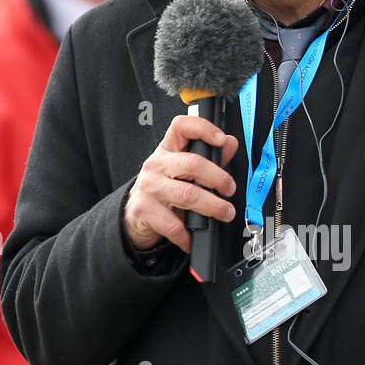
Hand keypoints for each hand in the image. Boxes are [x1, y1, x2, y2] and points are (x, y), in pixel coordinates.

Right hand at [123, 115, 239, 254]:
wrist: (134, 215)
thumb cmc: (163, 190)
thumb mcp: (182, 171)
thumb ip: (209, 158)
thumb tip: (230, 143)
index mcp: (167, 150)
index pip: (182, 127)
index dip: (203, 128)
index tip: (221, 140)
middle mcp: (156, 165)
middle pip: (192, 164)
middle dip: (218, 178)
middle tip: (229, 189)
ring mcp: (149, 187)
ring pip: (188, 195)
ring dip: (213, 206)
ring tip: (225, 213)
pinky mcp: (144, 210)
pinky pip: (173, 224)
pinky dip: (188, 235)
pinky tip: (193, 237)